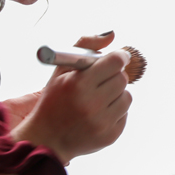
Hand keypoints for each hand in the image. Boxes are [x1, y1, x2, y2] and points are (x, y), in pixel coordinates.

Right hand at [2, 32, 116, 126]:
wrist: (46, 139)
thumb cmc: (54, 100)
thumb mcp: (61, 70)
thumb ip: (85, 46)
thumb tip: (112, 34)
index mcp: (78, 85)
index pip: (115, 62)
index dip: (119, 57)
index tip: (118, 57)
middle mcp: (91, 105)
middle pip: (122, 78)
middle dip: (114, 76)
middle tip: (102, 79)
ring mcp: (102, 123)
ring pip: (127, 96)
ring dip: (116, 94)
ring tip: (98, 98)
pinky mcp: (110, 136)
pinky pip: (125, 114)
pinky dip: (115, 110)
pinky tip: (98, 114)